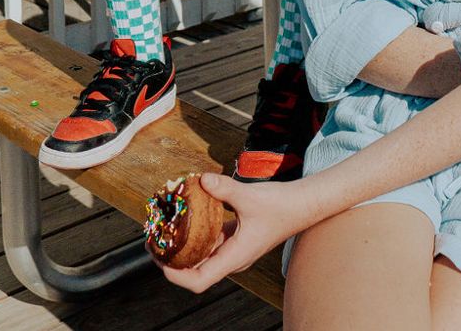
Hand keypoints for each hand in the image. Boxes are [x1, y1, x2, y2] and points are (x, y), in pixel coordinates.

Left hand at [159, 173, 311, 293]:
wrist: (304, 204)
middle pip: (197, 271)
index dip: (177, 275)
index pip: (200, 280)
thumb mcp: (250, 196)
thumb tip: (201, 180)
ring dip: (187, 246)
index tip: (161, 261)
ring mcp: (236, 249)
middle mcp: (234, 258)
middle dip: (174, 260)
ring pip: (205, 256)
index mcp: (235, 256)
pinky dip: (201, 233)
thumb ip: (223, 189)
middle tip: (157, 243)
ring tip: (169, 231)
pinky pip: (215, 241)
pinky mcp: (240, 238)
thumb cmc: (282, 205)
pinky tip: (193, 216)